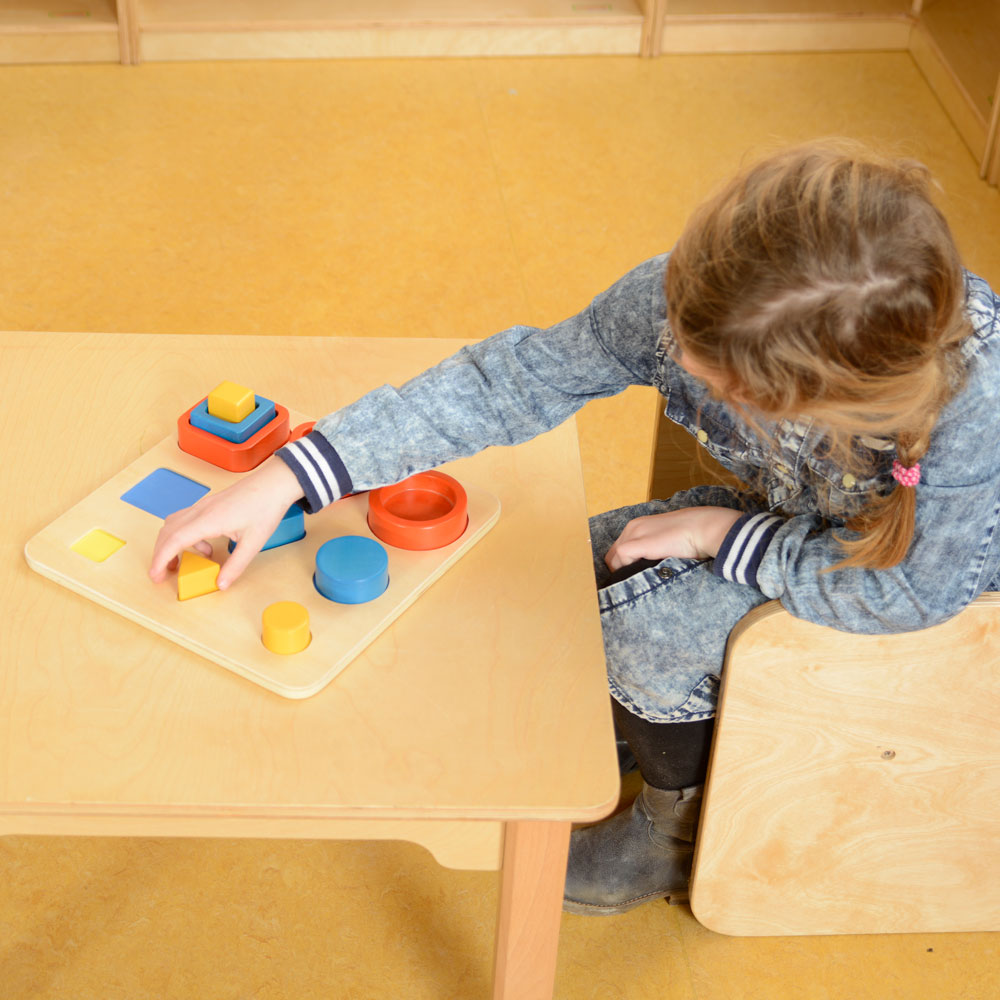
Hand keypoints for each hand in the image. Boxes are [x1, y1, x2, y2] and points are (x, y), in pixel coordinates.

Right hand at [149, 456, 303, 589]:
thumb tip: (221, 584)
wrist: (274, 483)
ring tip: (182, 562)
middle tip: (163, 573)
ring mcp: (203, 505)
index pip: (173, 541)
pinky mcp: (208, 504)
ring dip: (171, 544)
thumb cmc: (265, 507)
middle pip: (167, 532)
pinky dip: (184, 535)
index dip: (160, 559)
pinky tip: (205, 547)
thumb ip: (235, 566)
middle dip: (161, 554)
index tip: (155, 575)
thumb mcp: (253, 543)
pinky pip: (185, 519)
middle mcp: (200, 510)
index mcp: (208, 520)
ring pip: (173, 524)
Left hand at [604, 506, 741, 572]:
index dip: (623, 564)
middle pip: (612, 554)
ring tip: (639, 580)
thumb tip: (650, 570)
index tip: (632, 576)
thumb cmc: (693, 537)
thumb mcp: (668, 543)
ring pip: (613, 558)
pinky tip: (641, 574)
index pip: (619, 549)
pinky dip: (626, 569)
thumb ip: (655, 551)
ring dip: (623, 571)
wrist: (703, 528)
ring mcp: (634, 534)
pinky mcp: (637, 543)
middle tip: (635, 581)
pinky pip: (620, 558)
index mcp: (639, 526)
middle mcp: (632, 528)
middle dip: (620, 569)